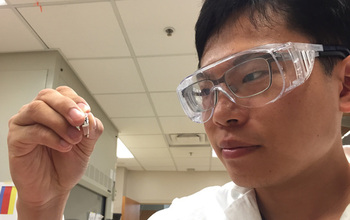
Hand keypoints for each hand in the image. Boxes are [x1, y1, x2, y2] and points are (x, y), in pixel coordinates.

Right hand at [7, 86, 103, 218]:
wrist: (54, 188)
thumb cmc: (66, 164)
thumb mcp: (87, 144)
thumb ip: (91, 128)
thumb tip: (90, 117)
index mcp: (55, 110)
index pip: (63, 93)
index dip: (75, 100)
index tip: (87, 111)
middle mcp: (38, 113)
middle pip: (47, 96)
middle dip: (67, 106)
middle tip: (80, 119)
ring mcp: (24, 124)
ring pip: (37, 109)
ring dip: (60, 123)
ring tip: (73, 138)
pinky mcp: (16, 139)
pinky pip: (32, 131)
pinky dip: (52, 137)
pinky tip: (63, 146)